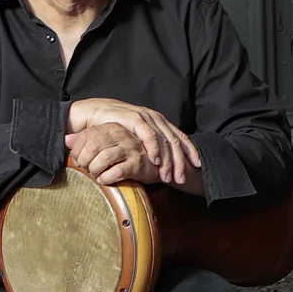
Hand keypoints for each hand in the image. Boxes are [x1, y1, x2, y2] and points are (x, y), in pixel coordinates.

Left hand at [65, 123, 164, 186]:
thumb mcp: (106, 143)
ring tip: (95, 175)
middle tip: (84, 169)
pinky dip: (106, 178)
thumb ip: (86, 140)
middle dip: (84, 160)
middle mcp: (121, 135)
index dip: (77, 150)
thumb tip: (65, 140)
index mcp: (112, 128)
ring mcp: (130, 148)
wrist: (154, 163)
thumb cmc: (126, 154)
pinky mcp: (137, 163)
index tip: (77, 160)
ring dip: (95, 169)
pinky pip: (117, 171)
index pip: (87, 135)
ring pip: (104, 158)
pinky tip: (104, 180)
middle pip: (93, 145)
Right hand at [68, 98, 201, 186]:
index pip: (180, 137)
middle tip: (181, 179)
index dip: (191, 151)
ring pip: (164, 140)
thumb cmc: (117, 127)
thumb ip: (150, 145)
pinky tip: (156, 161)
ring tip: (168, 176)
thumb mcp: (137, 137)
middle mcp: (156, 118)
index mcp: (160, 122)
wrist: (95, 112)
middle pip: (175, 141)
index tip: (197, 166)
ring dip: (168, 160)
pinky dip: (154, 148)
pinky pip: (149, 135)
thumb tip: (163, 162)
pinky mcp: (135, 118)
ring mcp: (147, 117)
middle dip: (180, 162)